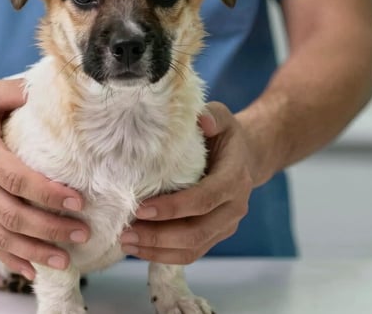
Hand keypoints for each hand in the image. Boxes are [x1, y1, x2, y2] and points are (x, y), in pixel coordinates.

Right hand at [0, 79, 89, 280]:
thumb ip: (18, 93)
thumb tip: (54, 92)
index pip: (18, 179)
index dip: (49, 194)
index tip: (77, 201)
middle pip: (13, 215)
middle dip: (50, 228)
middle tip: (82, 233)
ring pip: (1, 236)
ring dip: (34, 251)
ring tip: (65, 260)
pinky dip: (10, 260)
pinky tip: (32, 272)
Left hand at [119, 102, 253, 263]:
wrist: (246, 157)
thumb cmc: (224, 135)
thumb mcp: (222, 118)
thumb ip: (212, 116)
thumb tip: (202, 121)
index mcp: (234, 179)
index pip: (204, 199)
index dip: (174, 208)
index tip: (142, 209)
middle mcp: (233, 207)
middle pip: (197, 231)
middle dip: (159, 236)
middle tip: (126, 232)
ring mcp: (225, 226)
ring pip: (193, 248)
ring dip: (157, 250)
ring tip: (125, 242)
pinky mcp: (214, 235)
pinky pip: (190, 253)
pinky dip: (163, 256)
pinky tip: (138, 249)